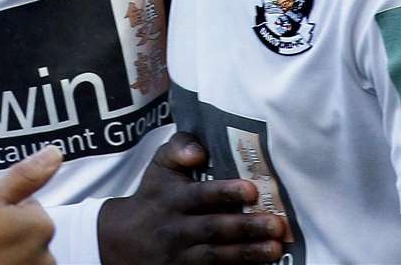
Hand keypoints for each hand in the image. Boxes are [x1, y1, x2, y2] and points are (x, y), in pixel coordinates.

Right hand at [99, 133, 285, 263]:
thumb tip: (199, 153)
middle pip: (213, 228)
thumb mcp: (160, 165)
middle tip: (276, 224)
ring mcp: (181, 255)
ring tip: (275, 248)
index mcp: (173, 199)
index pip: (200, 195)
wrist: (124, 239)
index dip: (225, 192)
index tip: (251, 190)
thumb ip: (179, 147)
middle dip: (246, 227)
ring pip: (216, 256)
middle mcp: (177, 228)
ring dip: (247, 253)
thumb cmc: (153, 195)